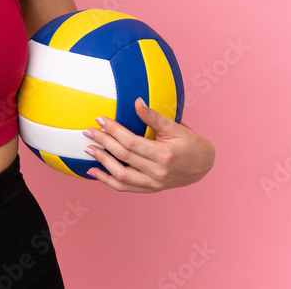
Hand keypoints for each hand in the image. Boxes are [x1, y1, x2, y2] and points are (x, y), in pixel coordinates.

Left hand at [81, 98, 214, 192]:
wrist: (203, 166)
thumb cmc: (190, 143)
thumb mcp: (175, 127)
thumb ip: (154, 117)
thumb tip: (137, 101)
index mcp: (164, 155)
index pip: (132, 142)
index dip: (114, 130)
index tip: (100, 120)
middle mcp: (158, 172)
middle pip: (123, 157)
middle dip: (103, 143)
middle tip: (87, 132)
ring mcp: (153, 184)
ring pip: (121, 176)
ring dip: (102, 163)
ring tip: (88, 150)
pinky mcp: (150, 189)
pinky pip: (125, 188)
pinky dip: (107, 181)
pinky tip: (94, 172)